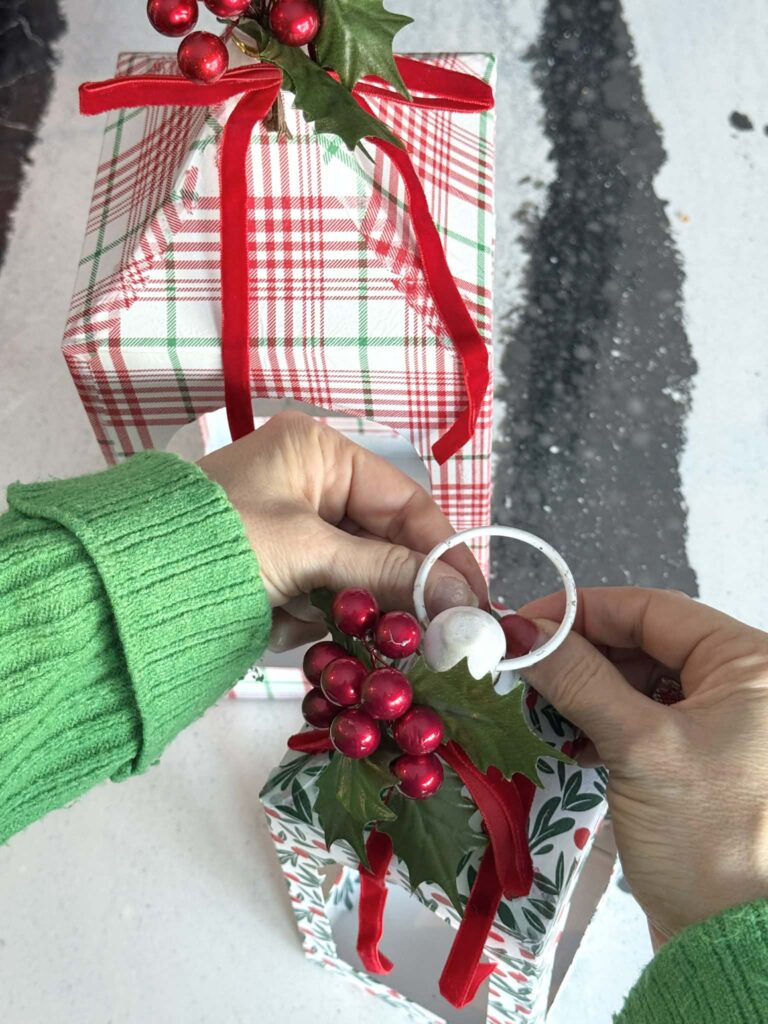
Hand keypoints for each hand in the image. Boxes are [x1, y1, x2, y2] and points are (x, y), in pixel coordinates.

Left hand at [199, 412, 485, 650]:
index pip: (404, 500)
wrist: (125, 588)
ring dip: (361, 609)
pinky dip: (322, 621)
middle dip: (404, 587)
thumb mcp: (308, 550)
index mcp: (319, 454)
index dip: (444, 548)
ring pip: (358, 575)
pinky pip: (324, 598)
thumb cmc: (216, 544)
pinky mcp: (276, 573)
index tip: (476, 595)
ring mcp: (292, 532)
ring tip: (369, 634)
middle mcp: (310, 485)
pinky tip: (302, 627)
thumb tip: (461, 596)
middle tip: (443, 632)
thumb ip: (388, 570)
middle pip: (384, 541)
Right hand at [517, 587, 767, 947]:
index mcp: (749, 663)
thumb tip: (521, 630)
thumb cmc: (706, 838)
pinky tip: (570, 739)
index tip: (523, 623)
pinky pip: (641, 717)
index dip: (582, 610)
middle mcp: (741, 683)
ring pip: (637, 679)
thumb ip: (579, 678)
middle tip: (523, 667)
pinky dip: (601, 722)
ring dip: (586, 690)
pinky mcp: (698, 756)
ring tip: (539, 706)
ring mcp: (721, 721)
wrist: (727, 940)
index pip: (652, 610)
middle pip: (643, 641)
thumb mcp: (639, 746)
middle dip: (581, 654)